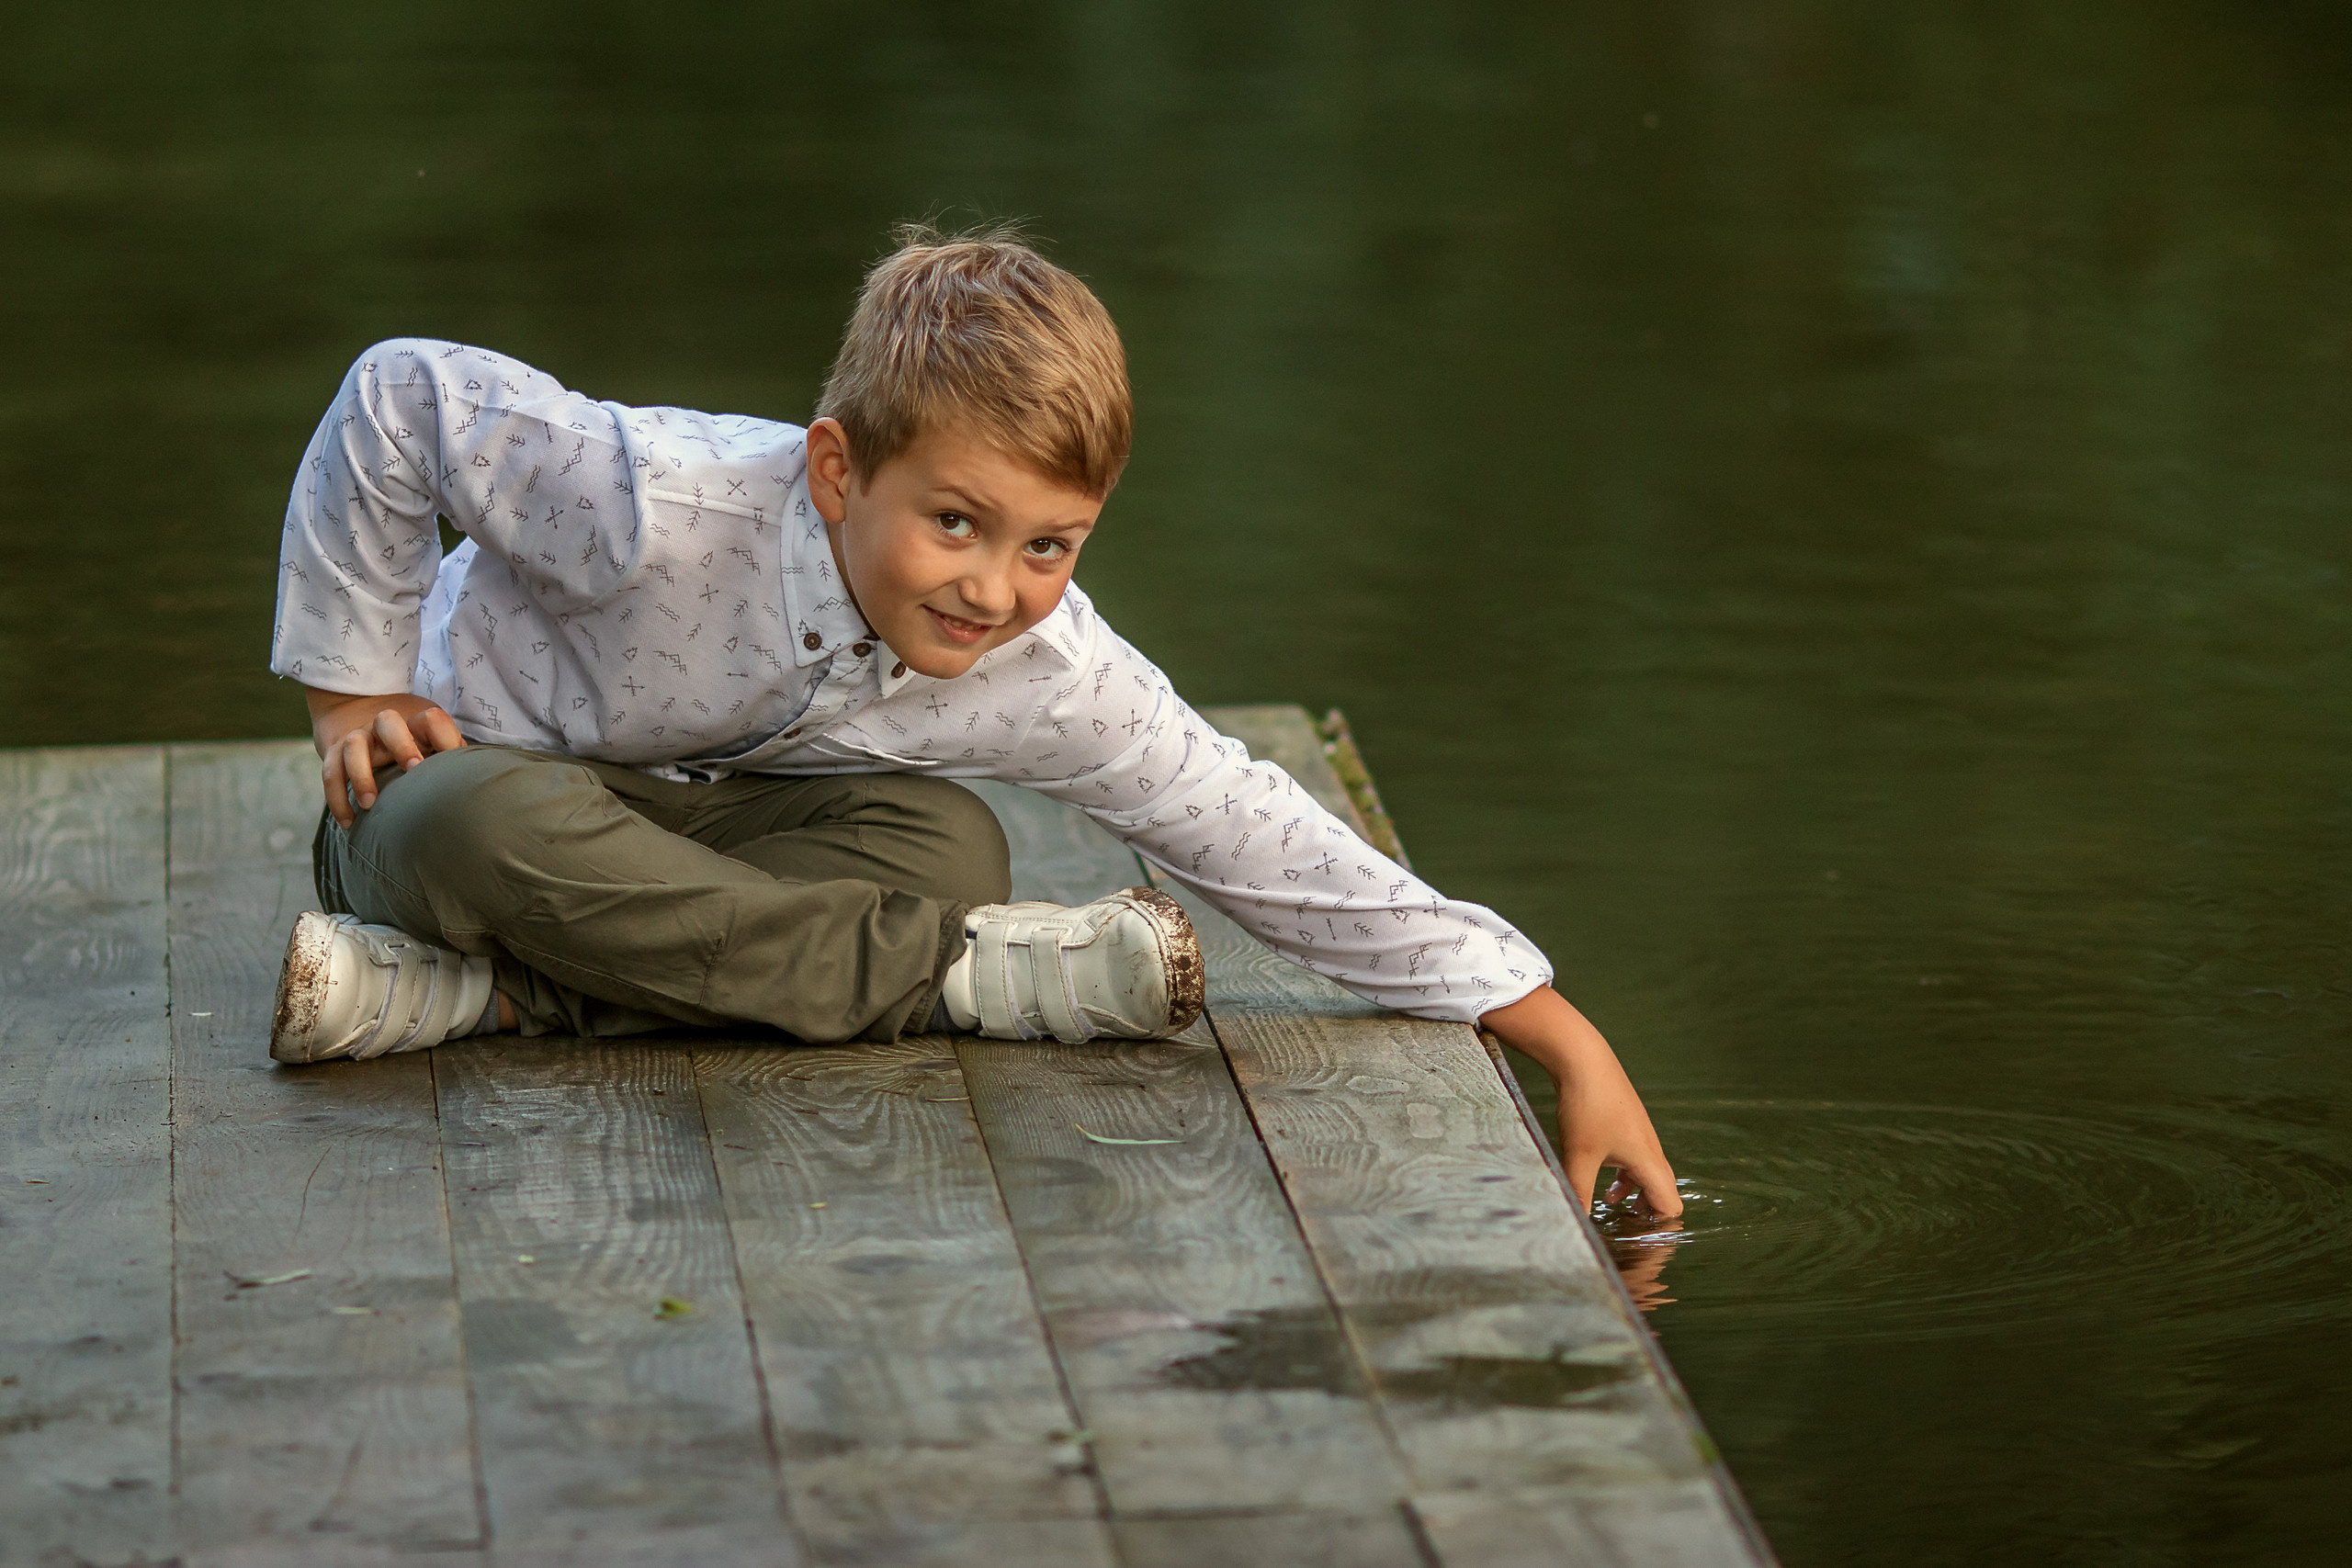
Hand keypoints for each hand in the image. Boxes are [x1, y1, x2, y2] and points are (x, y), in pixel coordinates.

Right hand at [305, 687, 466, 827]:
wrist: (353, 707)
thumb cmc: (407, 734)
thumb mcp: (429, 736)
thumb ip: (450, 754)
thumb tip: (474, 784)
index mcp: (414, 720)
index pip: (433, 720)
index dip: (445, 737)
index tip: (452, 759)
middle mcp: (384, 724)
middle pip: (388, 722)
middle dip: (402, 744)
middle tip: (414, 769)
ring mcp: (358, 737)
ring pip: (354, 746)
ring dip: (361, 775)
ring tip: (370, 804)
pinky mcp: (334, 752)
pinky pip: (330, 773)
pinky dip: (336, 799)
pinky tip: (348, 823)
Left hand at [1479, 986, 1682, 1217]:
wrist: (1584, 1059)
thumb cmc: (1586, 1105)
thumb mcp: (1578, 1155)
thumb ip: (1578, 1192)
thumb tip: (1575, 1223)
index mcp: (1648, 1161)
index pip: (1670, 1208)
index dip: (1660, 1231)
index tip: (1639, 1245)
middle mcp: (1651, 1151)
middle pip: (1663, 1196)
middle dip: (1649, 1220)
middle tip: (1631, 1239)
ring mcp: (1640, 1138)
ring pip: (1649, 1180)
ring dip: (1638, 1201)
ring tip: (1619, 1218)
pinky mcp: (1626, 1128)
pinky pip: (1636, 1165)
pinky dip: (1627, 1182)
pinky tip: (1606, 1191)